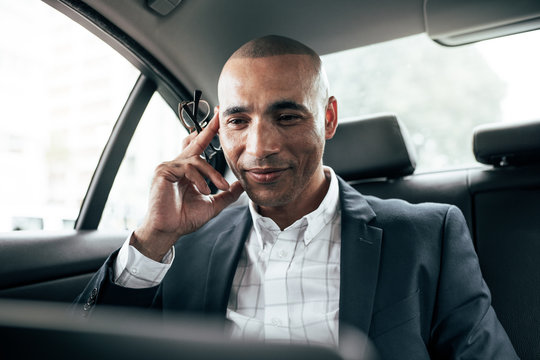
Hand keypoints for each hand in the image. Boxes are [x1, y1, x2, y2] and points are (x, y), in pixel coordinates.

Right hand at [132, 112, 243, 260]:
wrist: (169, 230)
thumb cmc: (185, 218)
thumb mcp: (212, 204)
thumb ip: (227, 194)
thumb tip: (242, 185)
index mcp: (187, 170)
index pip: (198, 147)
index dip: (208, 133)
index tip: (218, 120)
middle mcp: (177, 165)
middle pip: (195, 142)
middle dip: (209, 129)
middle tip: (219, 116)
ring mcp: (169, 166)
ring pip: (197, 160)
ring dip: (212, 174)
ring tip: (219, 187)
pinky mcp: (163, 171)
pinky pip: (187, 168)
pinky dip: (199, 179)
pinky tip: (204, 190)